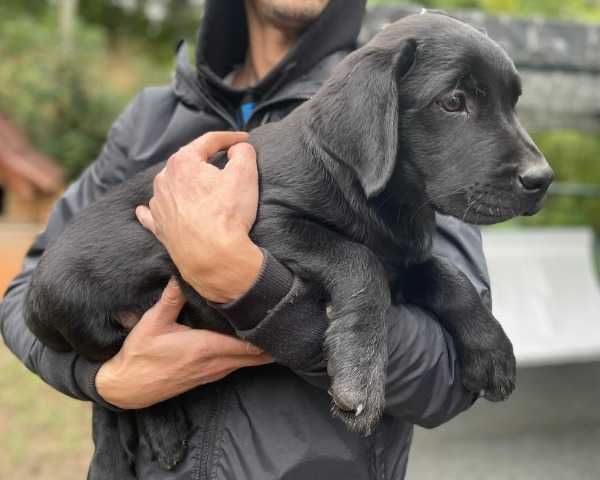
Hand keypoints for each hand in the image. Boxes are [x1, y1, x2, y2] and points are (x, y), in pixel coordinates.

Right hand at [96, 279, 271, 408]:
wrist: (127, 387)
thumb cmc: (140, 355)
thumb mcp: (153, 323)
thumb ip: (171, 298)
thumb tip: (180, 273)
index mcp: (207, 348)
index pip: (250, 344)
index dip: (268, 333)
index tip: (281, 319)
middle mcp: (216, 363)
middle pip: (256, 356)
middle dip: (272, 341)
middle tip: (287, 322)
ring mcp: (214, 373)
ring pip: (248, 362)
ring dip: (262, 349)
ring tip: (274, 329)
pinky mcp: (208, 377)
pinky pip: (237, 365)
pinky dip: (249, 355)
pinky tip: (251, 344)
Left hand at [136, 131, 262, 303]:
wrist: (213, 257)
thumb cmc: (228, 215)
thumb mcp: (245, 174)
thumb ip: (243, 151)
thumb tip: (238, 148)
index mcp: (183, 162)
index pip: (208, 141)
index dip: (230, 137)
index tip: (245, 139)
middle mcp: (164, 179)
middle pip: (188, 162)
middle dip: (206, 159)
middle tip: (225, 161)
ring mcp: (158, 205)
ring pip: (171, 184)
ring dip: (185, 182)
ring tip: (201, 186)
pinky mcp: (159, 227)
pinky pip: (153, 212)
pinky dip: (156, 207)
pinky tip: (149, 208)